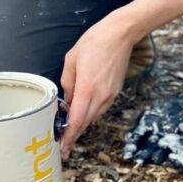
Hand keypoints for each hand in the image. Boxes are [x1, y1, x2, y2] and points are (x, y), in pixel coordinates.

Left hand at [59, 15, 134, 158]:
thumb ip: (67, 82)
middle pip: (85, 123)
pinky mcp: (115, 92)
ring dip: (82, 125)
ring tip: (70, 131)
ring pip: (94, 117)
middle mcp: (100, 96)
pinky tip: (83, 113)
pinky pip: (101, 109)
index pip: (76, 120)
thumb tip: (66, 99)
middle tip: (63, 146)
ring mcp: (110, 95)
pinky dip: (91, 114)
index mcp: (87, 88)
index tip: (62, 147)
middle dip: (74, 136)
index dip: (68, 136)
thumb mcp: (71, 59)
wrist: (120, 34)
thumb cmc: (94, 42)